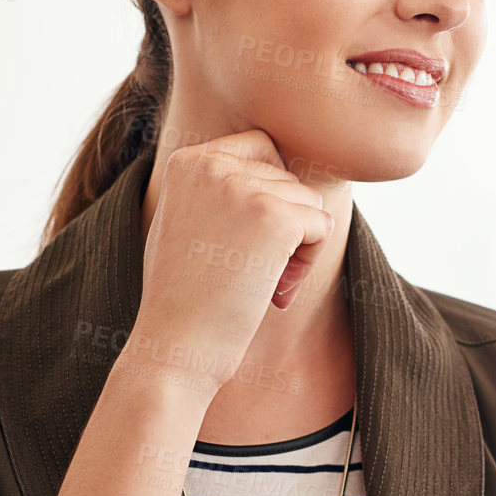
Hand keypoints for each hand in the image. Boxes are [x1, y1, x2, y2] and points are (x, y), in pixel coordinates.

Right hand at [127, 128, 335, 398]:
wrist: (174, 347)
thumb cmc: (182, 298)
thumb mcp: (187, 223)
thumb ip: (217, 190)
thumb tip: (271, 170)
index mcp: (189, 161)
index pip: (262, 148)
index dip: (269, 195)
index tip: (246, 240)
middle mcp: (212, 164)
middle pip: (288, 178)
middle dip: (285, 225)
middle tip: (257, 273)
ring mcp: (244, 188)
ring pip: (309, 203)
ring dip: (299, 247)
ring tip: (263, 285)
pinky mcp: (274, 218)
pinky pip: (322, 226)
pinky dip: (308, 263)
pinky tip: (275, 293)